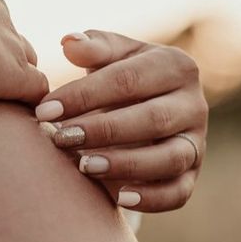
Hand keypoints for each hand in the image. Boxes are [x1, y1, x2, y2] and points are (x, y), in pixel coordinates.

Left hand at [35, 30, 207, 212]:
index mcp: (175, 66)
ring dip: (126, 164)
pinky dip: (152, 198)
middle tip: (60, 138)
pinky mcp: (191, 177)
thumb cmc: (119, 81)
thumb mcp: (108, 59)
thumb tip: (69, 42)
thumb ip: (92, 48)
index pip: (128, 80)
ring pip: (170, 158)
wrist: (142, 113)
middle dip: (103, 130)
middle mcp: (194, 104)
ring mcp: (196, 142)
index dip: (84, 95)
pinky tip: (119, 198)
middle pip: (153, 119)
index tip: (44, 110)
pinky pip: (178, 192)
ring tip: (84, 166)